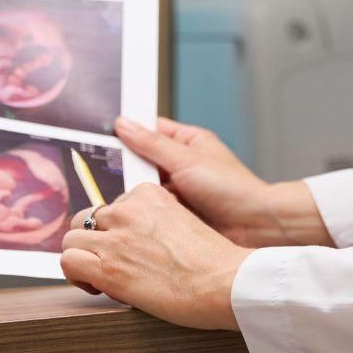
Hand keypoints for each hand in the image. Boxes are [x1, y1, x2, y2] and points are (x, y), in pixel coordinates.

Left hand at [59, 182, 249, 329]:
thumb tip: (140, 240)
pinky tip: (96, 287)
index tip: (129, 248)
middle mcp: (127, 211)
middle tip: (110, 262)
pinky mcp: (109, 268)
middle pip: (86, 218)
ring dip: (83, 258)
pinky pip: (68, 261)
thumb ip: (157, 222)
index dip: (116, 230)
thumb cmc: (215, 262)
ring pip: (71, 238)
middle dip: (94, 241)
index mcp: (148, 195)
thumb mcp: (184, 221)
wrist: (226, 282)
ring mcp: (116, 238)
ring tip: (101, 277)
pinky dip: (76, 275)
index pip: (112, 205)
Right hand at [114, 117, 331, 246]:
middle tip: (96, 170)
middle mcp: (182, 165)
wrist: (256, 227)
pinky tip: (126, 215)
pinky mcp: (178, 216)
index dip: (127, 133)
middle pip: (143, 161)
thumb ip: (151, 144)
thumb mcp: (186, 160)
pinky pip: (152, 210)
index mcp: (187, 143)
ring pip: (145, 188)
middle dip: (125, 167)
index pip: (150, 130)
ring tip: (109, 194)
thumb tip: (124, 125)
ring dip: (133, 193)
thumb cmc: (231, 188)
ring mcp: (179, 192)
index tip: (101, 136)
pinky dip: (142, 212)